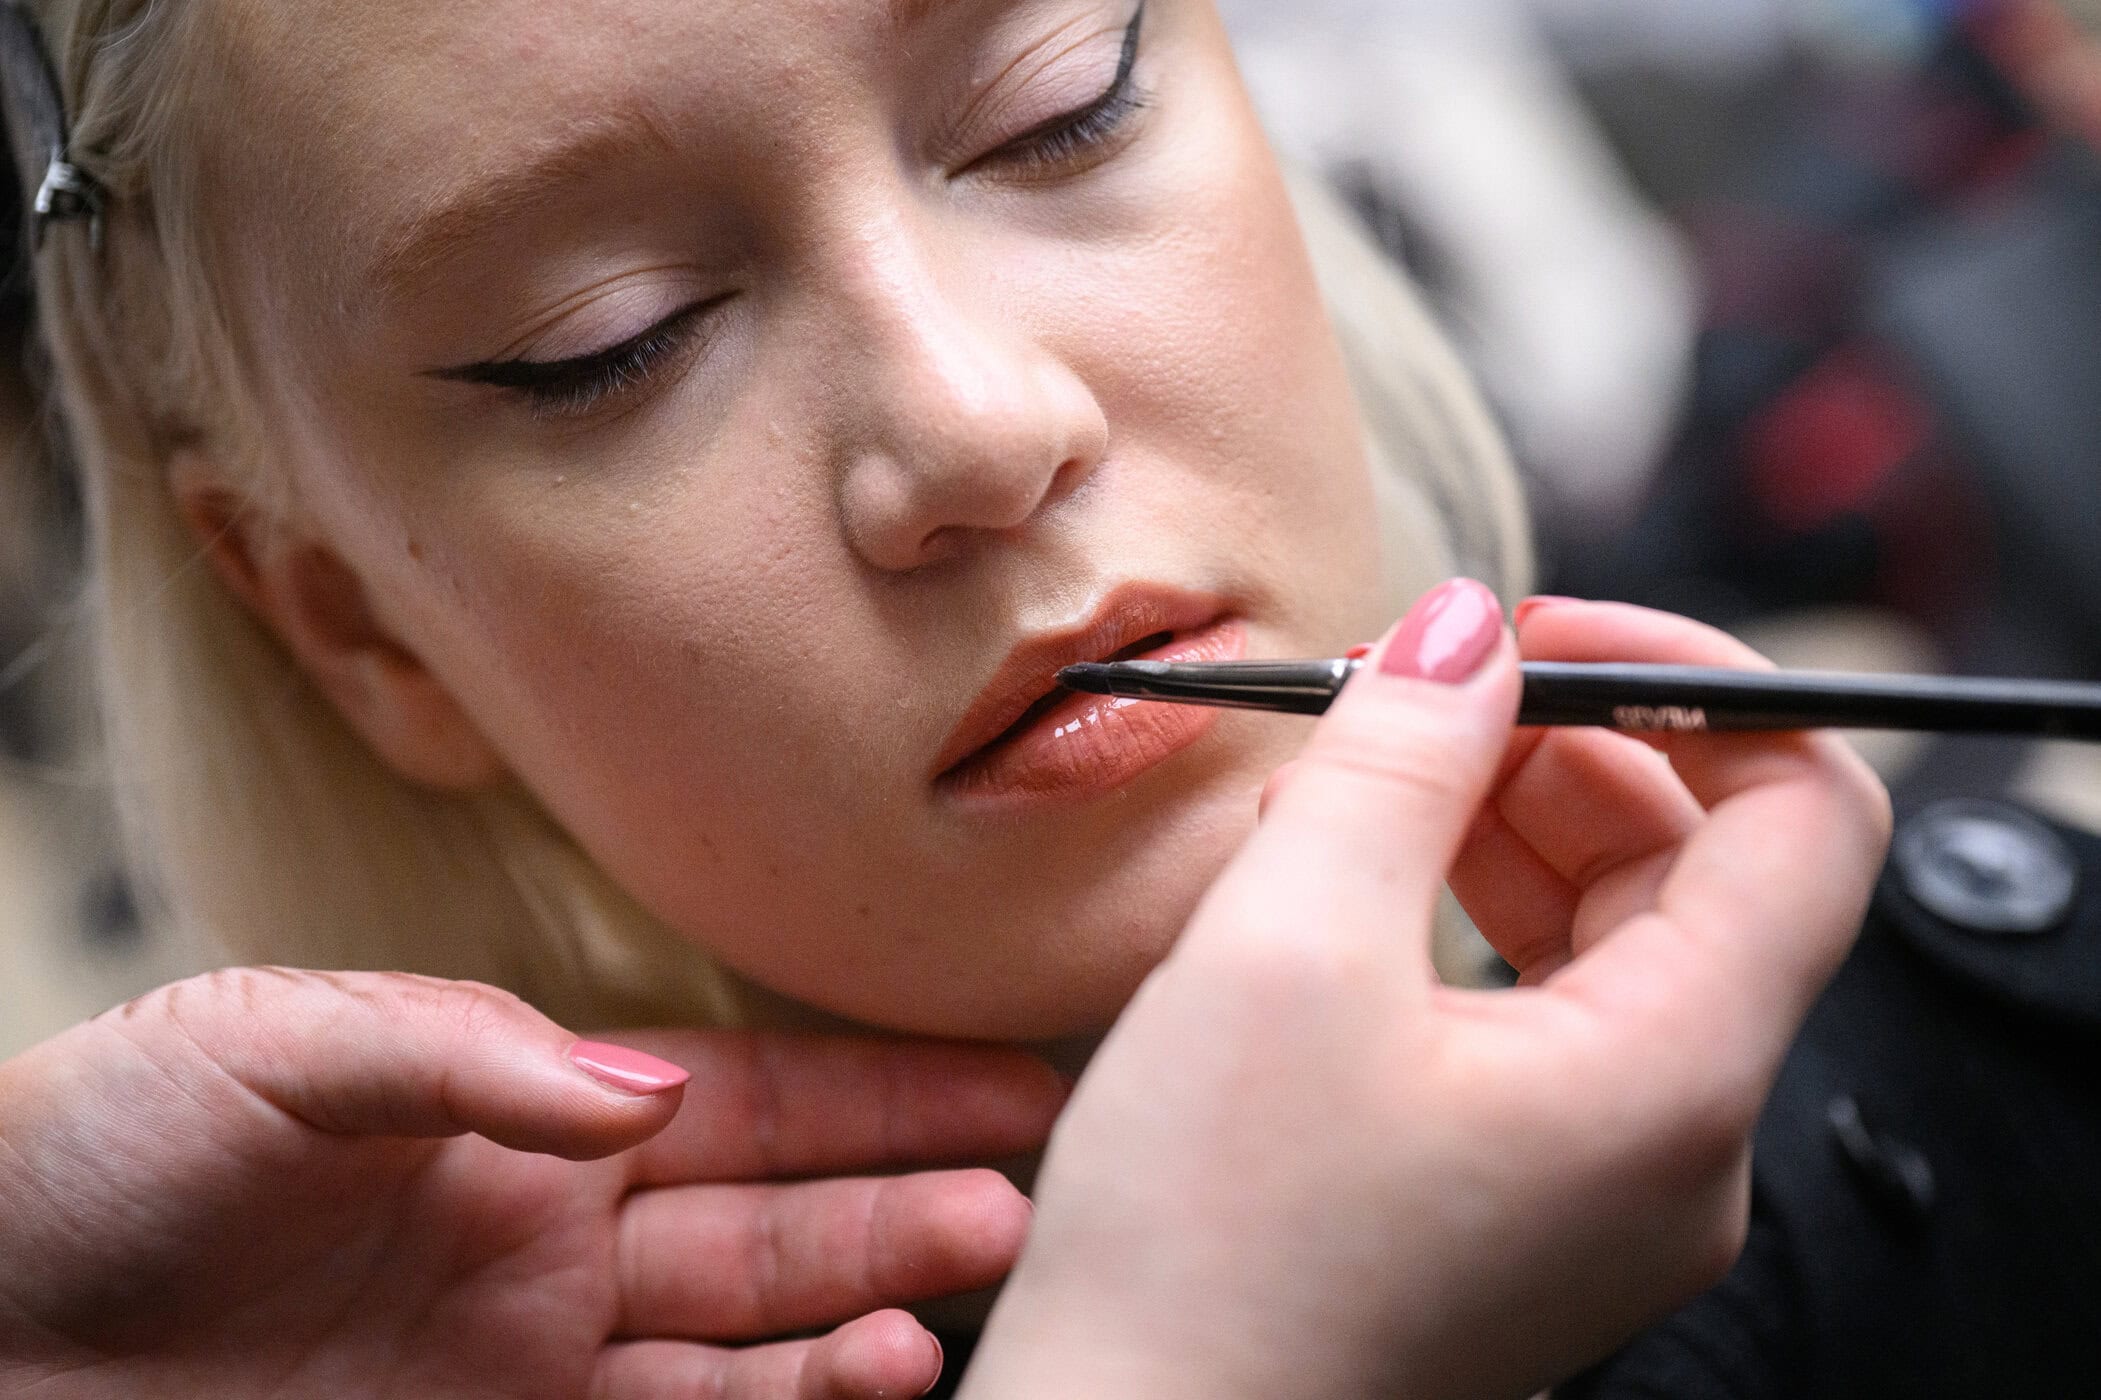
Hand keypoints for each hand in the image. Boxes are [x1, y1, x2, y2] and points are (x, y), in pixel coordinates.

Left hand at [0, 970, 1064, 1398]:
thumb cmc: (99, 1152)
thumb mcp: (274, 1045)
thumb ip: (469, 1055)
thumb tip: (652, 1089)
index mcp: (522, 1115)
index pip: (751, 1093)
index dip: (885, 1085)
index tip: (1013, 1075)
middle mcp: (560, 1235)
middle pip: (783, 1214)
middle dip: (912, 1195)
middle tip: (1033, 1182)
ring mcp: (538, 1355)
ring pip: (752, 1336)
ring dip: (866, 1312)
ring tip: (967, 1288)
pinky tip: (859, 1379)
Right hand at [963, 587, 1889, 1399]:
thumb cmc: (1205, 1249)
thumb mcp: (1284, 951)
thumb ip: (1397, 759)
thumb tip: (1462, 626)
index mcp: (1673, 1081)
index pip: (1808, 815)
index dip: (1692, 683)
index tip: (1540, 634)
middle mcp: (1679, 1145)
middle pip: (1705, 869)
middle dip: (1567, 747)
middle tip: (1413, 695)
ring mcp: (1607, 1186)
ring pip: (1617, 939)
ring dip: (1502, 824)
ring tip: (1353, 783)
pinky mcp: (1527, 1202)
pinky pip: (1544, 1014)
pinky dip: (1463, 918)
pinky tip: (1346, 882)